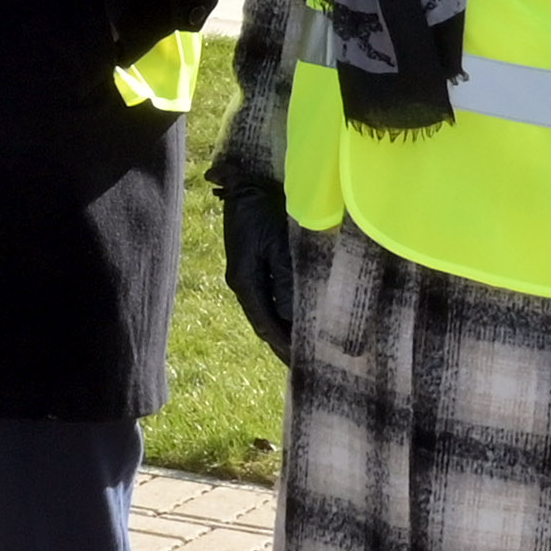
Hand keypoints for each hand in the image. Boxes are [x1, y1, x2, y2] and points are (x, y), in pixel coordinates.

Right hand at [214, 170, 295, 360]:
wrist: (246, 184)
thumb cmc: (265, 210)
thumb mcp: (279, 244)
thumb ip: (287, 279)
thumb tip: (297, 315)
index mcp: (244, 281)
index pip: (266, 325)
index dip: (285, 346)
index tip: (303, 364)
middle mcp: (242, 283)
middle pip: (264, 324)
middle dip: (285, 345)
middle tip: (308, 366)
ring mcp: (245, 275)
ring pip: (266, 313)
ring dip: (284, 330)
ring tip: (305, 349)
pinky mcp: (252, 267)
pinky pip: (268, 299)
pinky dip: (283, 313)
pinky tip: (297, 319)